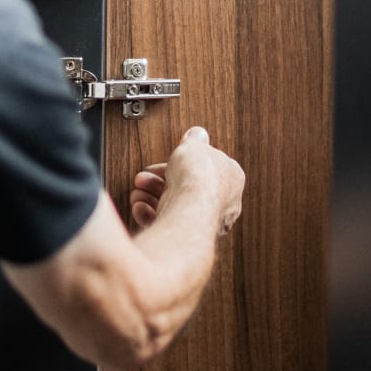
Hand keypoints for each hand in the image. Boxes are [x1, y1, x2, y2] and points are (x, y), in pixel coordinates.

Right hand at [130, 126, 244, 233]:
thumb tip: (197, 134)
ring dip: (151, 197)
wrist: (190, 206)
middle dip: (159, 182)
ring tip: (138, 192)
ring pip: (174, 207)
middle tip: (144, 178)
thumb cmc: (198, 175)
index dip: (182, 162)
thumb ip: (195, 139)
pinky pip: (168, 224)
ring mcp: (207, 221)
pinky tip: (140, 207)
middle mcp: (223, 203)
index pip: (205, 168)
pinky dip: (150, 215)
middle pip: (186, 189)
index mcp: (231, 178)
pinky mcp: (190, 237)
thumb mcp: (195, 144)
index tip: (167, 160)